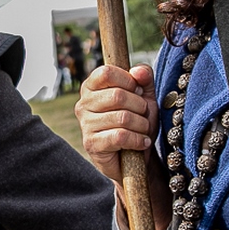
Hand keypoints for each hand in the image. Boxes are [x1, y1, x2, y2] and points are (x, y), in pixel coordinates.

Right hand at [76, 64, 173, 229]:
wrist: (135, 159)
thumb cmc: (137, 123)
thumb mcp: (145, 97)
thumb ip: (144, 78)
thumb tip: (138, 71)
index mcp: (92, 87)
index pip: (106, 72)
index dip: (128, 80)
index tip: (137, 92)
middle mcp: (83, 104)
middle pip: (118, 95)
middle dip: (140, 106)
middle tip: (143, 115)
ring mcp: (85, 125)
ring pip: (123, 117)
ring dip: (141, 125)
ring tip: (143, 130)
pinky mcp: (92, 144)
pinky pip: (121, 136)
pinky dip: (138, 140)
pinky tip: (142, 143)